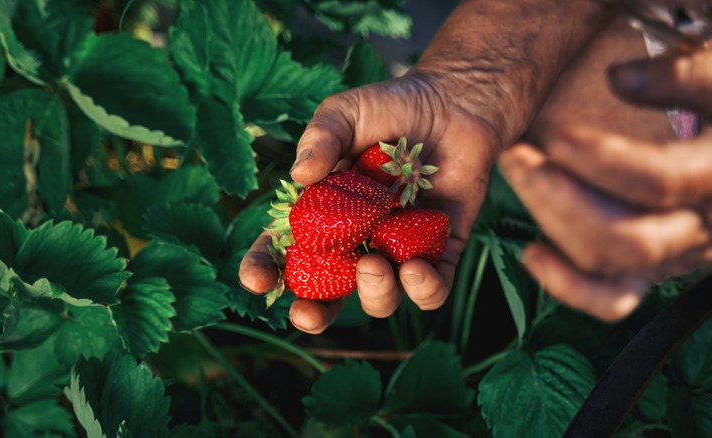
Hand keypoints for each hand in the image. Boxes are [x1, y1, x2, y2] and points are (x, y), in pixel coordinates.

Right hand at [240, 74, 502, 332]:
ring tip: (375, 264)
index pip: (285, 250)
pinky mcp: (441, 252)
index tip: (257, 279)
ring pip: (380, 297)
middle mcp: (357, 240)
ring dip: (373, 293)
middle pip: (329, 293)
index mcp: (323, 213)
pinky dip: (423, 289)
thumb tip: (299, 174)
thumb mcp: (346, 112)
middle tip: (306, 315)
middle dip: (313, 313)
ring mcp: (398, 250)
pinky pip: (432, 289)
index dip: (265, 269)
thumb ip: (321, 138)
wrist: (455, 102)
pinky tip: (416, 268)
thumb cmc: (392, 106)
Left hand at [499, 50, 711, 320]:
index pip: (658, 182)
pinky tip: (533, 254)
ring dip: (551, 226)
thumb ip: (688, 77)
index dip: (600, 164)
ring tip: (520, 176)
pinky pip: (611, 299)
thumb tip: (617, 77)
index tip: (555, 136)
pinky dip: (566, 286)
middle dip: (557, 200)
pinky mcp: (656, 270)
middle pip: (623, 238)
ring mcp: (675, 256)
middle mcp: (699, 228)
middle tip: (519, 156)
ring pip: (609, 267)